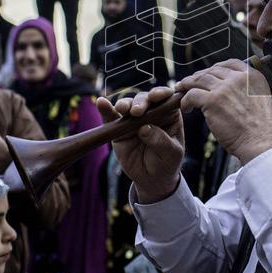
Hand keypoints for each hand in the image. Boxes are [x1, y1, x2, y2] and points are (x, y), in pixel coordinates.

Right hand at [97, 88, 183, 202]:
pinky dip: (106, 109)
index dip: (161, 93)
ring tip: (121, 109)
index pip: (167, 98)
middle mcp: (151, 112)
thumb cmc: (166, 162)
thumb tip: (144, 129)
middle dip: (140, 102)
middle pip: (145, 99)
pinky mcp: (118, 128)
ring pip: (128, 105)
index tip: (155, 97)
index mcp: (169, 114)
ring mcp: (133, 119)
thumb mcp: (170, 153)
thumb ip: (160, 140)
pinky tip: (101, 103)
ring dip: (124, 104)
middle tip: (136, 112)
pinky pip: (111, 117)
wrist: (151, 178)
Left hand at [176, 59, 271, 164]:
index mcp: (252, 76)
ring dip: (188, 85)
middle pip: (212, 70)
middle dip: (199, 76)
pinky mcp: (212, 101)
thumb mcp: (261, 100)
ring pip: (199, 79)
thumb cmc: (260, 129)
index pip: (230, 63)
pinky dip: (185, 100)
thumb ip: (247, 90)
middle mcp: (238, 78)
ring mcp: (224, 88)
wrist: (260, 142)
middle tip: (190, 83)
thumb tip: (231, 89)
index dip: (216, 68)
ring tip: (181, 91)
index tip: (209, 74)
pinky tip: (186, 108)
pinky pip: (192, 95)